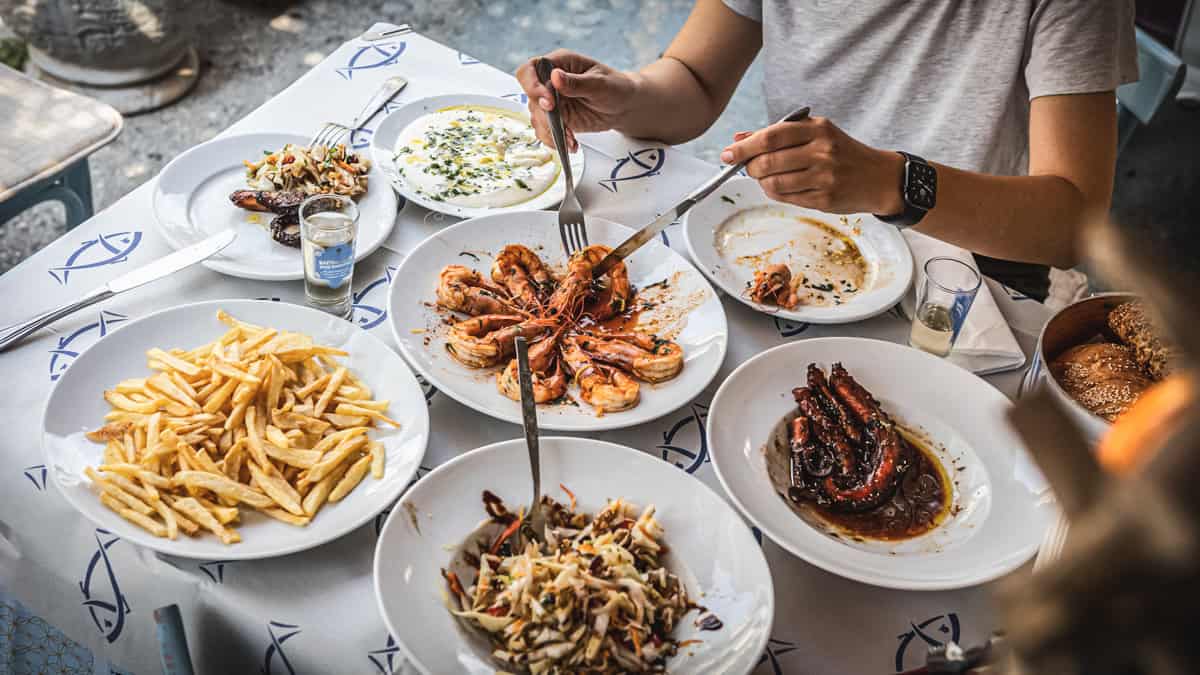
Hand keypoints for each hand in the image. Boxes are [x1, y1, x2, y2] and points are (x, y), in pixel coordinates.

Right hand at [515, 49, 638, 150]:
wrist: (624, 107)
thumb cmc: (615, 87)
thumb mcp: (600, 84)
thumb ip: (577, 82)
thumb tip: (555, 77)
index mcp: (559, 63)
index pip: (530, 69)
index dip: (532, 85)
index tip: (548, 102)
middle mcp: (550, 82)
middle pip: (531, 97)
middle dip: (544, 115)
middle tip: (563, 125)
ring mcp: (552, 101)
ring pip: (536, 117)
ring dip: (551, 131)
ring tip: (572, 139)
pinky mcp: (556, 118)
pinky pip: (545, 131)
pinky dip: (555, 140)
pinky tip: (572, 144)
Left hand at [720, 117, 905, 215]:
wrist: (879, 178)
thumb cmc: (842, 153)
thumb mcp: (815, 134)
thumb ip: (777, 135)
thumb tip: (739, 138)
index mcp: (818, 129)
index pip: (771, 137)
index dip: (744, 147)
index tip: (727, 154)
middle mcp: (822, 152)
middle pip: (768, 162)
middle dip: (750, 167)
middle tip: (748, 168)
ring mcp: (824, 177)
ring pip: (774, 183)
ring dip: (762, 183)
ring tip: (766, 178)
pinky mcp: (824, 199)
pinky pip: (786, 198)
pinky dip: (776, 193)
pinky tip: (781, 187)